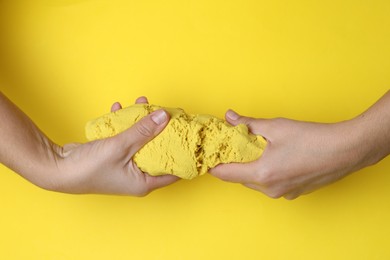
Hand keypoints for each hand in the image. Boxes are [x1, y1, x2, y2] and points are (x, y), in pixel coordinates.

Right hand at [50, 96, 178, 195]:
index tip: (188, 135)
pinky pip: (126, 139)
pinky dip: (125, 125)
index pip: (174, 170)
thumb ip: (144, 131)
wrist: (58, 169)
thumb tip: (165, 116)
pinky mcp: (114, 157)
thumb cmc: (90, 167)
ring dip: (141, 123)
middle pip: (158, 151)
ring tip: (143, 104)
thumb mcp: (122, 146)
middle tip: (167, 113)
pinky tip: (120, 109)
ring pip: (141, 142)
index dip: (183, 153)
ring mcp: (125, 167)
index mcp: (144, 183)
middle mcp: (137, 178)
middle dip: (161, 130)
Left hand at [210, 110, 376, 199]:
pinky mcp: (294, 193)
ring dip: (251, 167)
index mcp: (262, 174)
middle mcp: (270, 189)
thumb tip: (229, 117)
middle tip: (233, 144)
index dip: (213, 164)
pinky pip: (271, 184)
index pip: (225, 174)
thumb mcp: (276, 127)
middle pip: (240, 178)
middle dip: (234, 162)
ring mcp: (283, 194)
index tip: (208, 155)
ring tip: (257, 148)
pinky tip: (276, 157)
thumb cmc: (312, 138)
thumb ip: (248, 124)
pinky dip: (267, 172)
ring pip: (255, 181)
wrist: (347, 150)